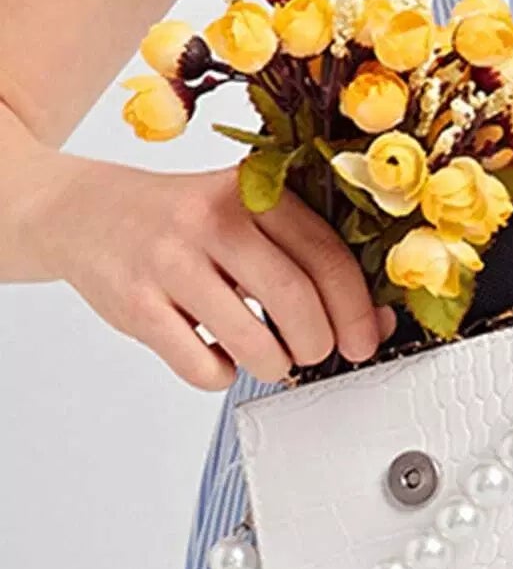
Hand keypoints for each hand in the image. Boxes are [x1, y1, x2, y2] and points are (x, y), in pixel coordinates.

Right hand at [32, 157, 395, 389]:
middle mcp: (213, 222)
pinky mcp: (137, 306)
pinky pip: (201, 365)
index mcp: (253, 192)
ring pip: (253, 340)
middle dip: (321, 342)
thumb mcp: (244, 211)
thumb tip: (372, 318)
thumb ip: (304, 253)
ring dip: (276, 365)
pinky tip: (221, 358)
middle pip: (296, 299)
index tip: (366, 337)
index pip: (327, 256)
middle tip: (318, 352)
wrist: (85, 211)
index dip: (357, 308)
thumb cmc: (182, 219)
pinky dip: (222, 375)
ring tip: (273, 359)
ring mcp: (172, 263)